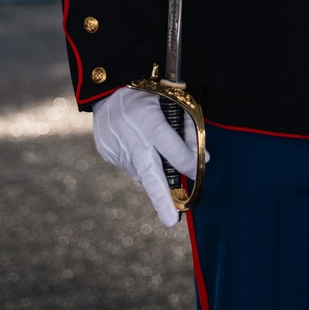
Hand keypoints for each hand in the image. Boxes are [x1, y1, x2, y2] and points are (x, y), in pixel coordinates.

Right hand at [93, 86, 203, 227]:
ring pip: (142, 171)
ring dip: (154, 171)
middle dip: (162, 200)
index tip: (198, 170)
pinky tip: (138, 145)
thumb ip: (188, 129)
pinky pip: (129, 165)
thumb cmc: (148, 93)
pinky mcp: (107, 153)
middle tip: (171, 221)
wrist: (107, 88)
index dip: (189, 163)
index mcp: (149, 121)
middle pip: (151, 174)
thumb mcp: (173, 101)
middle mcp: (132, 138)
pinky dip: (139, 161)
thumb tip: (202, 158)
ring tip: (152, 150)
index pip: (174, 151)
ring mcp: (117, 148)